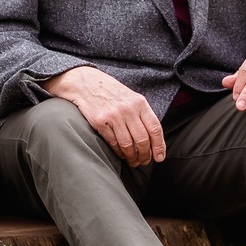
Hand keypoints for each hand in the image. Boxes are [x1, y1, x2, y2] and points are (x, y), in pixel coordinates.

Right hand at [44, 64, 166, 165]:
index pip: (155, 128)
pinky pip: (113, 143)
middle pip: (142, 139)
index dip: (159, 146)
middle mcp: (128, 110)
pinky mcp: (100, 122)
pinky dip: (119, 152)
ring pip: (128, 144)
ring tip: (133, 161)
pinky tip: (121, 154)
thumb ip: (143, 115)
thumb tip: (154, 139)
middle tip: (144, 162)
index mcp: (140, 103)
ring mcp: (114, 116)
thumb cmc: (112, 93)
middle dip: (145, 155)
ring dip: (132, 157)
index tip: (159, 158)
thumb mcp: (132, 98)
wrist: (86, 83)